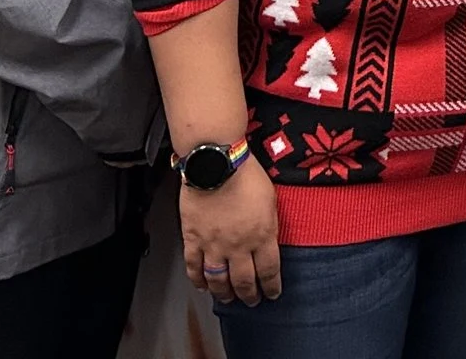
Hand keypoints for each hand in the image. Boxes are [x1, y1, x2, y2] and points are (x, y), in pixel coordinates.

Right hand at [181, 158, 281, 305]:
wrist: (216, 163)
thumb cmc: (245, 175)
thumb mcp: (270, 200)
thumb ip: (269, 225)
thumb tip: (268, 240)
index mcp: (263, 236)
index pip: (269, 272)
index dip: (271, 287)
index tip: (272, 293)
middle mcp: (239, 246)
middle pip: (244, 281)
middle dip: (249, 295)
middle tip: (251, 301)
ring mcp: (214, 245)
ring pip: (218, 280)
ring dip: (224, 293)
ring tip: (227, 298)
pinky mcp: (193, 239)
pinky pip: (194, 267)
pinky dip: (197, 280)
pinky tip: (201, 286)